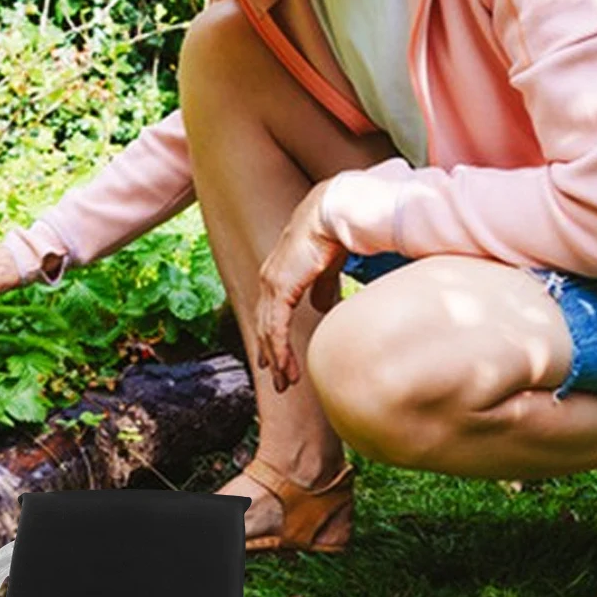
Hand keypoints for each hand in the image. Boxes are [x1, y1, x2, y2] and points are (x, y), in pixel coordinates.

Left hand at [254, 180, 345, 393]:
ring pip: (267, 332)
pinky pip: (275, 328)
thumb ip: (321, 288)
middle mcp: (269, 280)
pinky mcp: (280, 288)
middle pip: (264, 327)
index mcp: (279, 274)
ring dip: (277, 360)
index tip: (274, 360)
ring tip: (285, 382)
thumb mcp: (326, 268)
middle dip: (271, 356)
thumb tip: (322, 307)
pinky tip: (286, 367)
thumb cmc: (333, 234)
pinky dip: (279, 350)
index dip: (270, 338)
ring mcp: (271, 284)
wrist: (332, 214)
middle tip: (279, 381)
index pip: (270, 313)